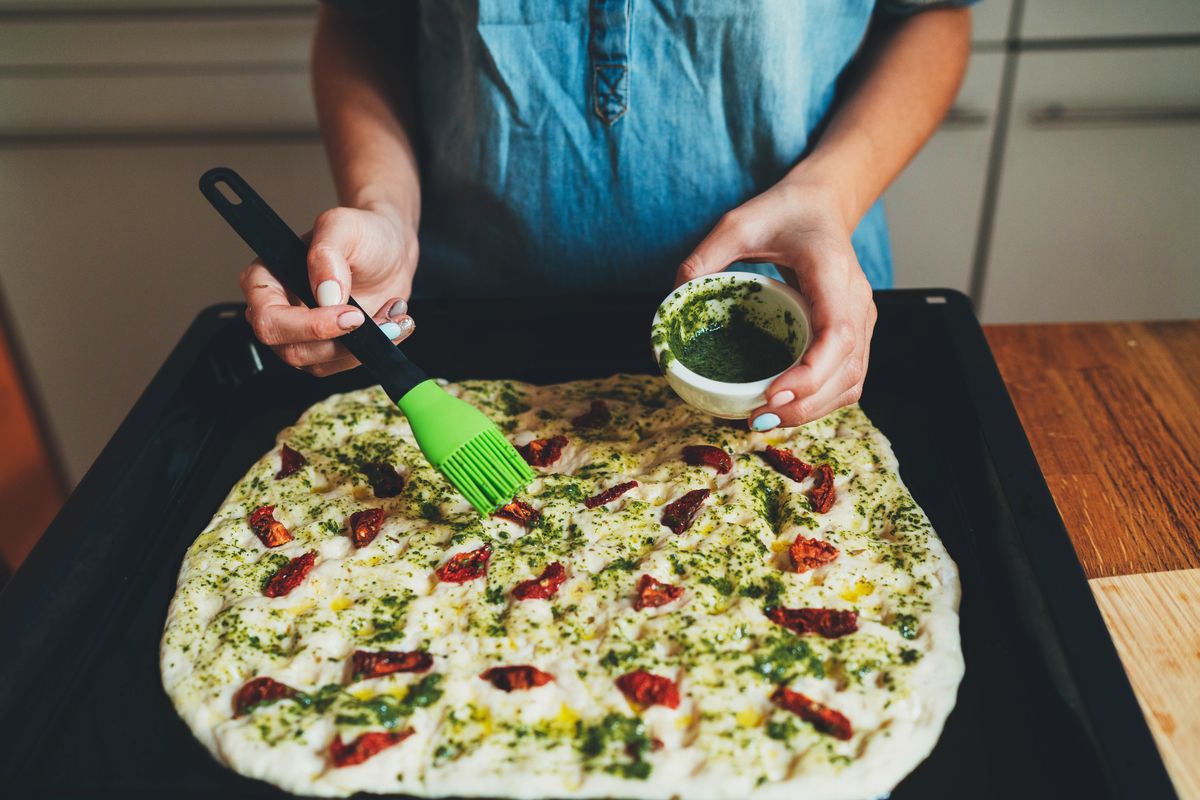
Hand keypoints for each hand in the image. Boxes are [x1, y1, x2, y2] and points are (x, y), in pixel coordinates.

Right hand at [240, 205, 417, 375]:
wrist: (390, 250)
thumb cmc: (361, 233)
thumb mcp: (342, 227)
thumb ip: (327, 254)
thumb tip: (325, 294)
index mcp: (266, 280)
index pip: (269, 319)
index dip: (308, 326)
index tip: (351, 315)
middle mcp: (279, 311)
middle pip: (291, 350)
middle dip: (341, 343)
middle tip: (377, 322)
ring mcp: (302, 335)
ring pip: (320, 363)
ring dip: (363, 348)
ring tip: (393, 318)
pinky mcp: (328, 349)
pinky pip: (343, 365)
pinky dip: (374, 350)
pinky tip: (392, 324)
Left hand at [674, 179, 876, 428]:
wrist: (821, 205)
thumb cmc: (784, 213)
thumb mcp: (737, 224)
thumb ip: (704, 257)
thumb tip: (673, 299)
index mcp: (832, 274)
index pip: (837, 335)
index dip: (809, 375)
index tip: (772, 395)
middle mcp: (857, 303)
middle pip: (846, 372)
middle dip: (804, 406)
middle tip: (755, 419)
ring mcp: (862, 321)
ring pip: (850, 383)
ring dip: (812, 410)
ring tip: (764, 418)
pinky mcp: (856, 335)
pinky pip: (847, 380)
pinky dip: (820, 402)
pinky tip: (784, 407)